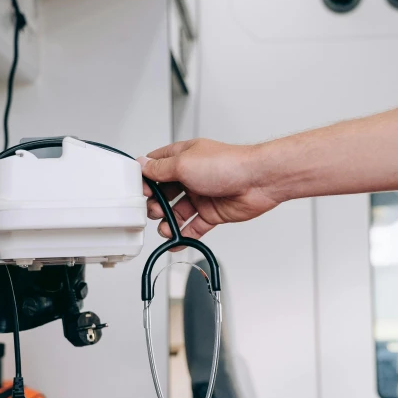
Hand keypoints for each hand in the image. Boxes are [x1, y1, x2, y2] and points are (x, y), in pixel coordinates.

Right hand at [138, 139, 279, 239]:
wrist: (258, 181)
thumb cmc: (228, 164)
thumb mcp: (184, 163)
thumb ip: (160, 168)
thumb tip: (142, 165)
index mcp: (183, 157)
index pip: (156, 166)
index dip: (145, 179)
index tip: (140, 191)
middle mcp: (191, 175)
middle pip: (164, 192)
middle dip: (155, 204)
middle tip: (155, 211)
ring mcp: (201, 194)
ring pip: (177, 212)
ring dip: (168, 222)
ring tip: (166, 229)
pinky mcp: (212, 212)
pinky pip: (193, 226)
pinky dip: (184, 235)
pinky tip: (176, 241)